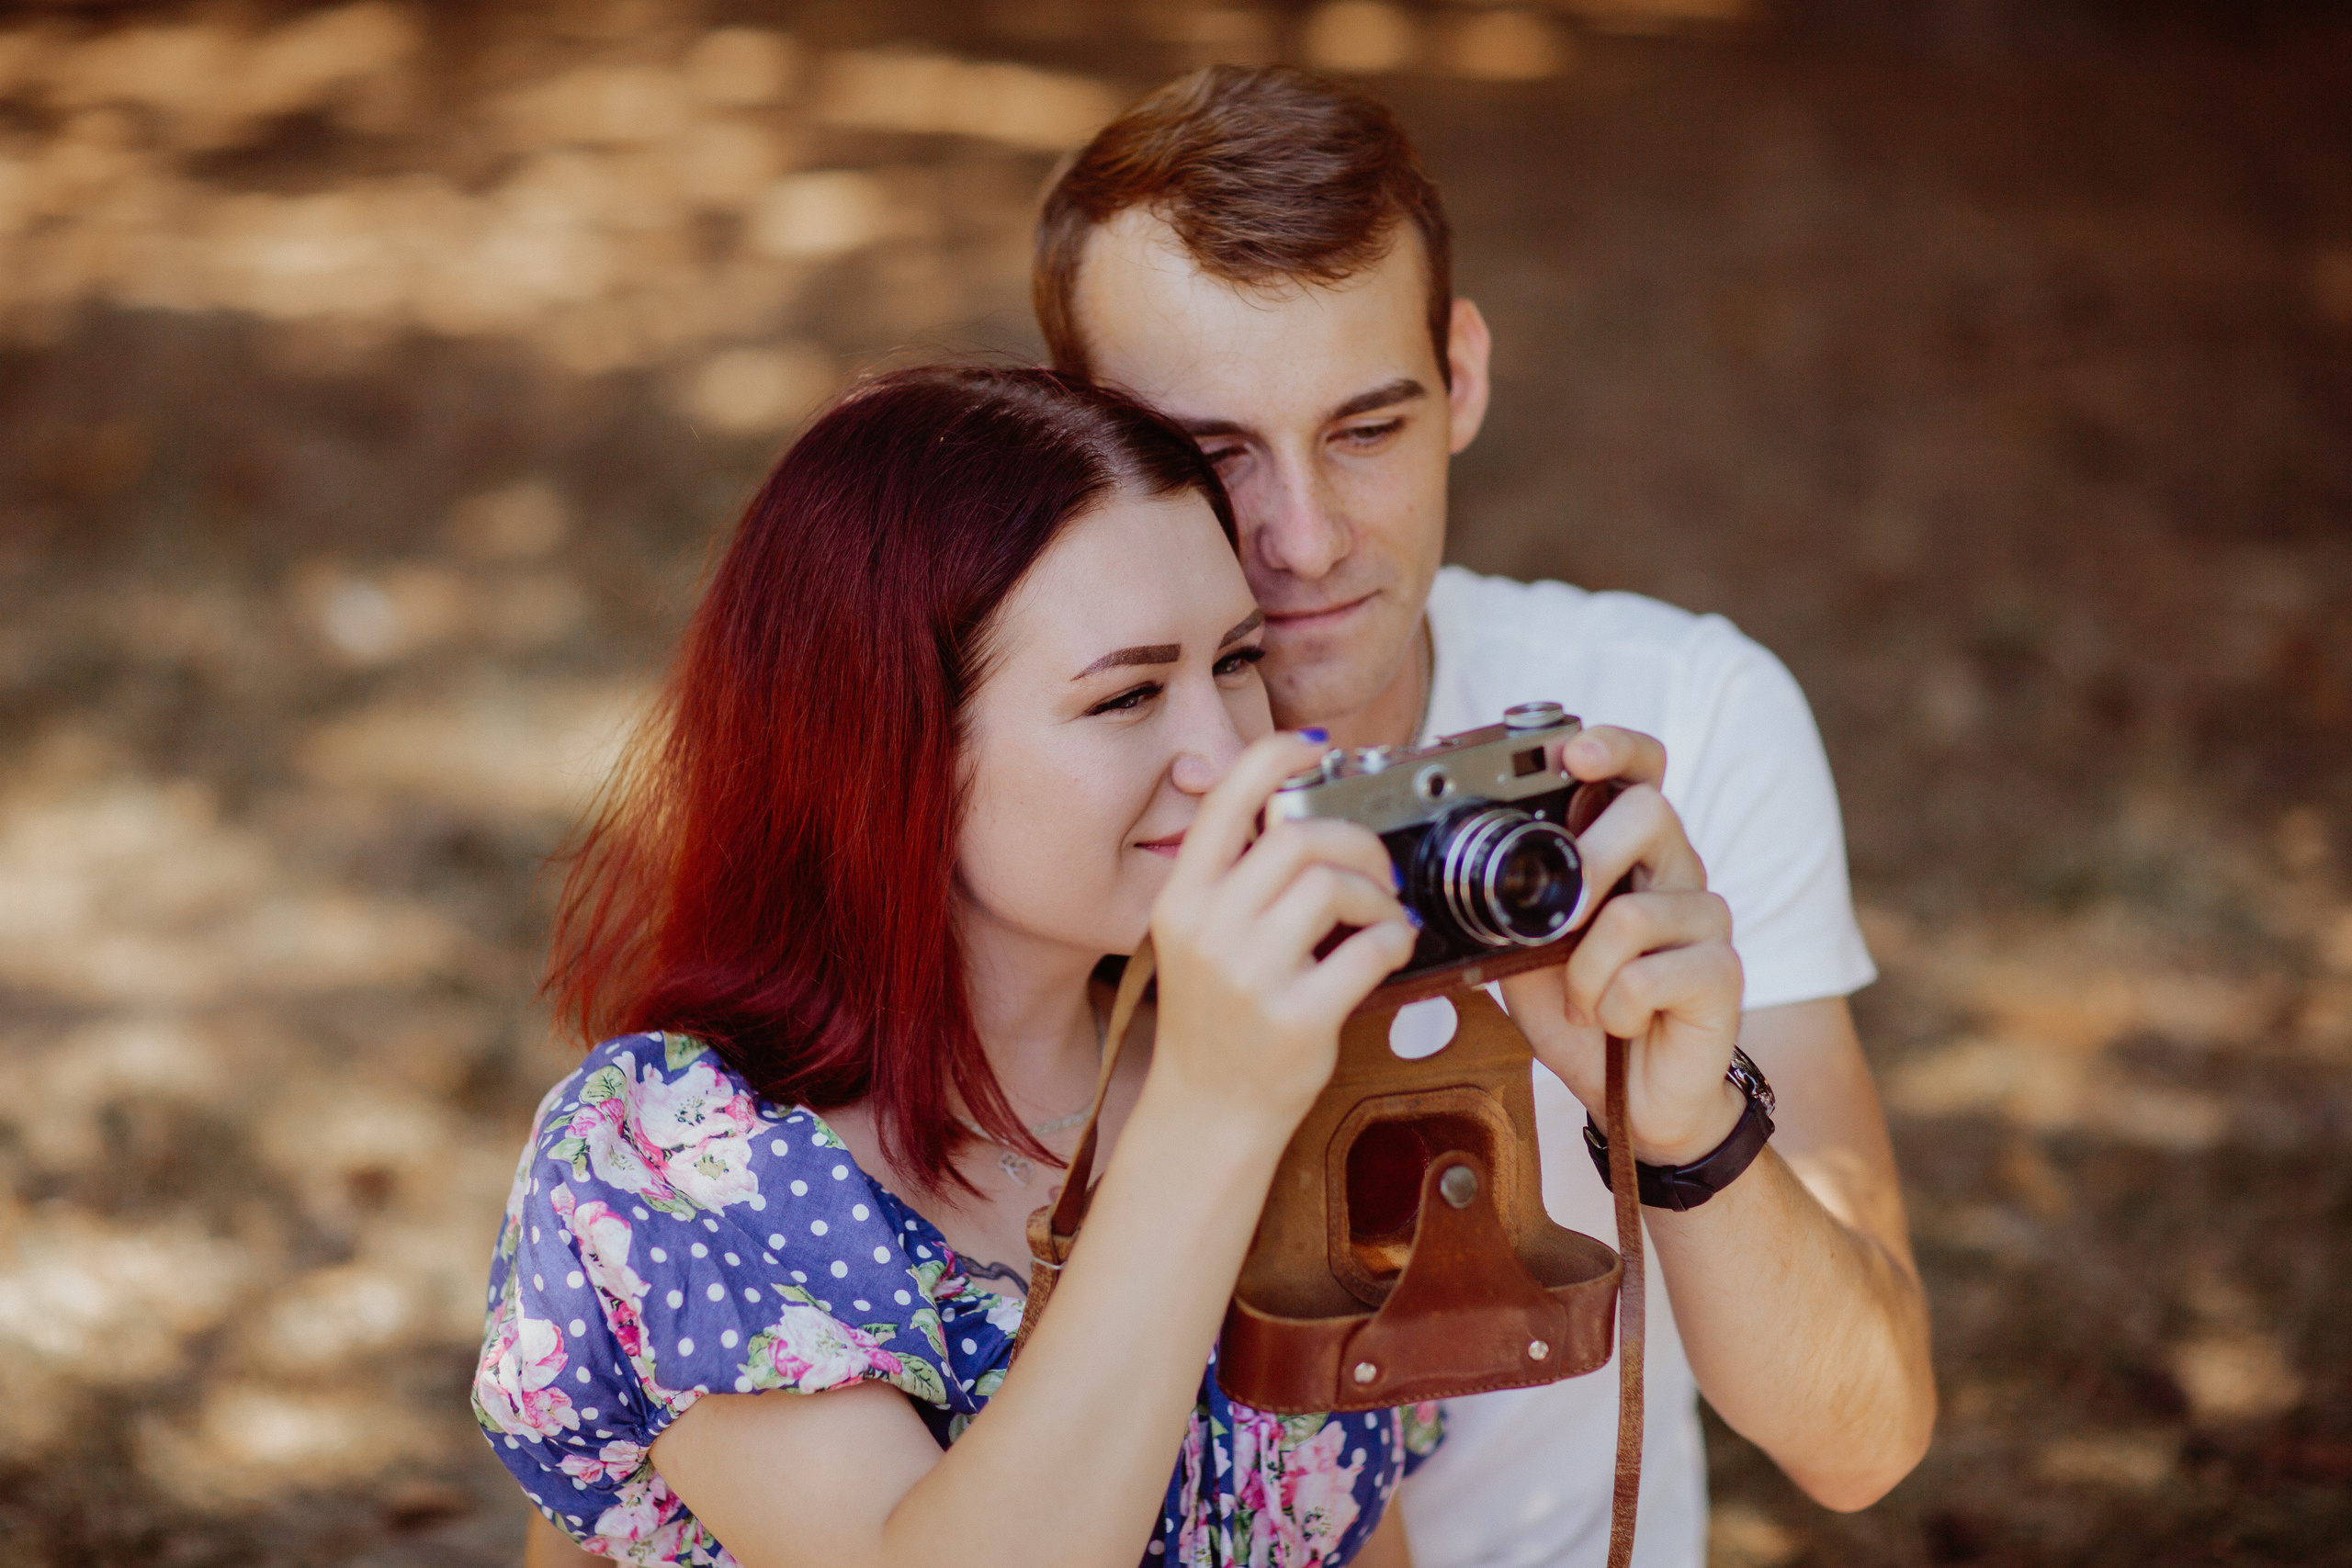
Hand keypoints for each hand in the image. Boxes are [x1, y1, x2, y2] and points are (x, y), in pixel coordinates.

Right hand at [1148, 732, 1418, 1137]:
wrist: (1207, 1114)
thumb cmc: (1215, 1021)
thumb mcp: (1200, 938)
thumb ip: (1235, 880)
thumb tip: (1300, 813)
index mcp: (1180, 899)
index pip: (1227, 799)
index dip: (1276, 757)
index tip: (1317, 751)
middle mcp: (1207, 929)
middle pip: (1296, 836)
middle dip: (1355, 840)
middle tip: (1374, 868)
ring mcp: (1249, 976)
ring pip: (1333, 885)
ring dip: (1378, 893)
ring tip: (1383, 915)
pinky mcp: (1296, 1018)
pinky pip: (1369, 950)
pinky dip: (1395, 939)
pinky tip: (1390, 949)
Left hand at [1502, 726, 1744, 1164]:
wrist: (1634, 1100)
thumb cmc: (1583, 1014)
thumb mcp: (1525, 951)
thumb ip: (1509, 903)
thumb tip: (1453, 870)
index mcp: (1630, 850)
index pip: (1640, 768)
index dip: (1614, 747)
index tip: (1573, 752)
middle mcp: (1676, 870)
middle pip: (1650, 812)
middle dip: (1585, 866)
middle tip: (1558, 926)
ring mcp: (1707, 919)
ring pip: (1633, 912)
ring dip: (1584, 973)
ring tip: (1584, 1003)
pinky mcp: (1723, 972)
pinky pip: (1648, 976)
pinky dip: (1613, 1010)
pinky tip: (1620, 1024)